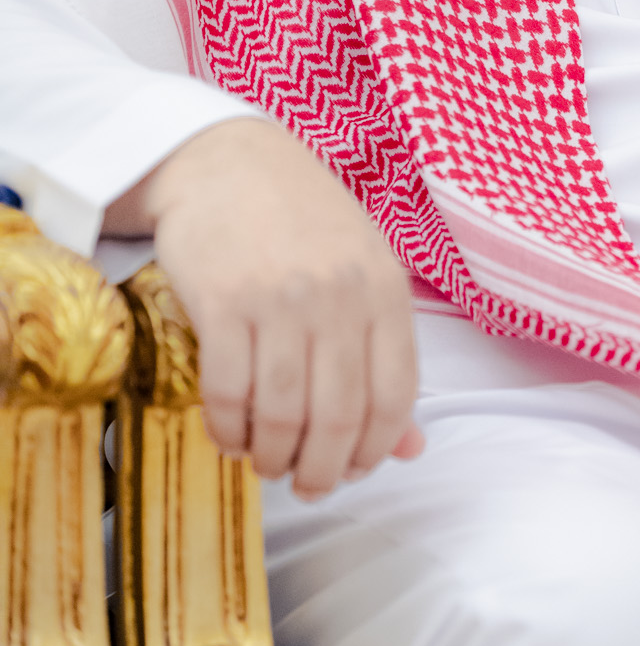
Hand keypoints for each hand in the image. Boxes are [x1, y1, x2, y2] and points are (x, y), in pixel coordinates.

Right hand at [106, 118, 423, 498]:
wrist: (227, 161)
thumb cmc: (303, 223)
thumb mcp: (363, 276)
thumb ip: (386, 360)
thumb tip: (411, 449)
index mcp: (385, 290)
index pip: (396, 396)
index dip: (376, 450)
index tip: (354, 471)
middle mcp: (339, 295)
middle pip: (338, 417)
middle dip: (322, 470)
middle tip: (306, 485)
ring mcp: (280, 298)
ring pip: (281, 413)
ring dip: (271, 457)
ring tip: (265, 462)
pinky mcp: (222, 301)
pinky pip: (228, 392)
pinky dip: (228, 429)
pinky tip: (230, 434)